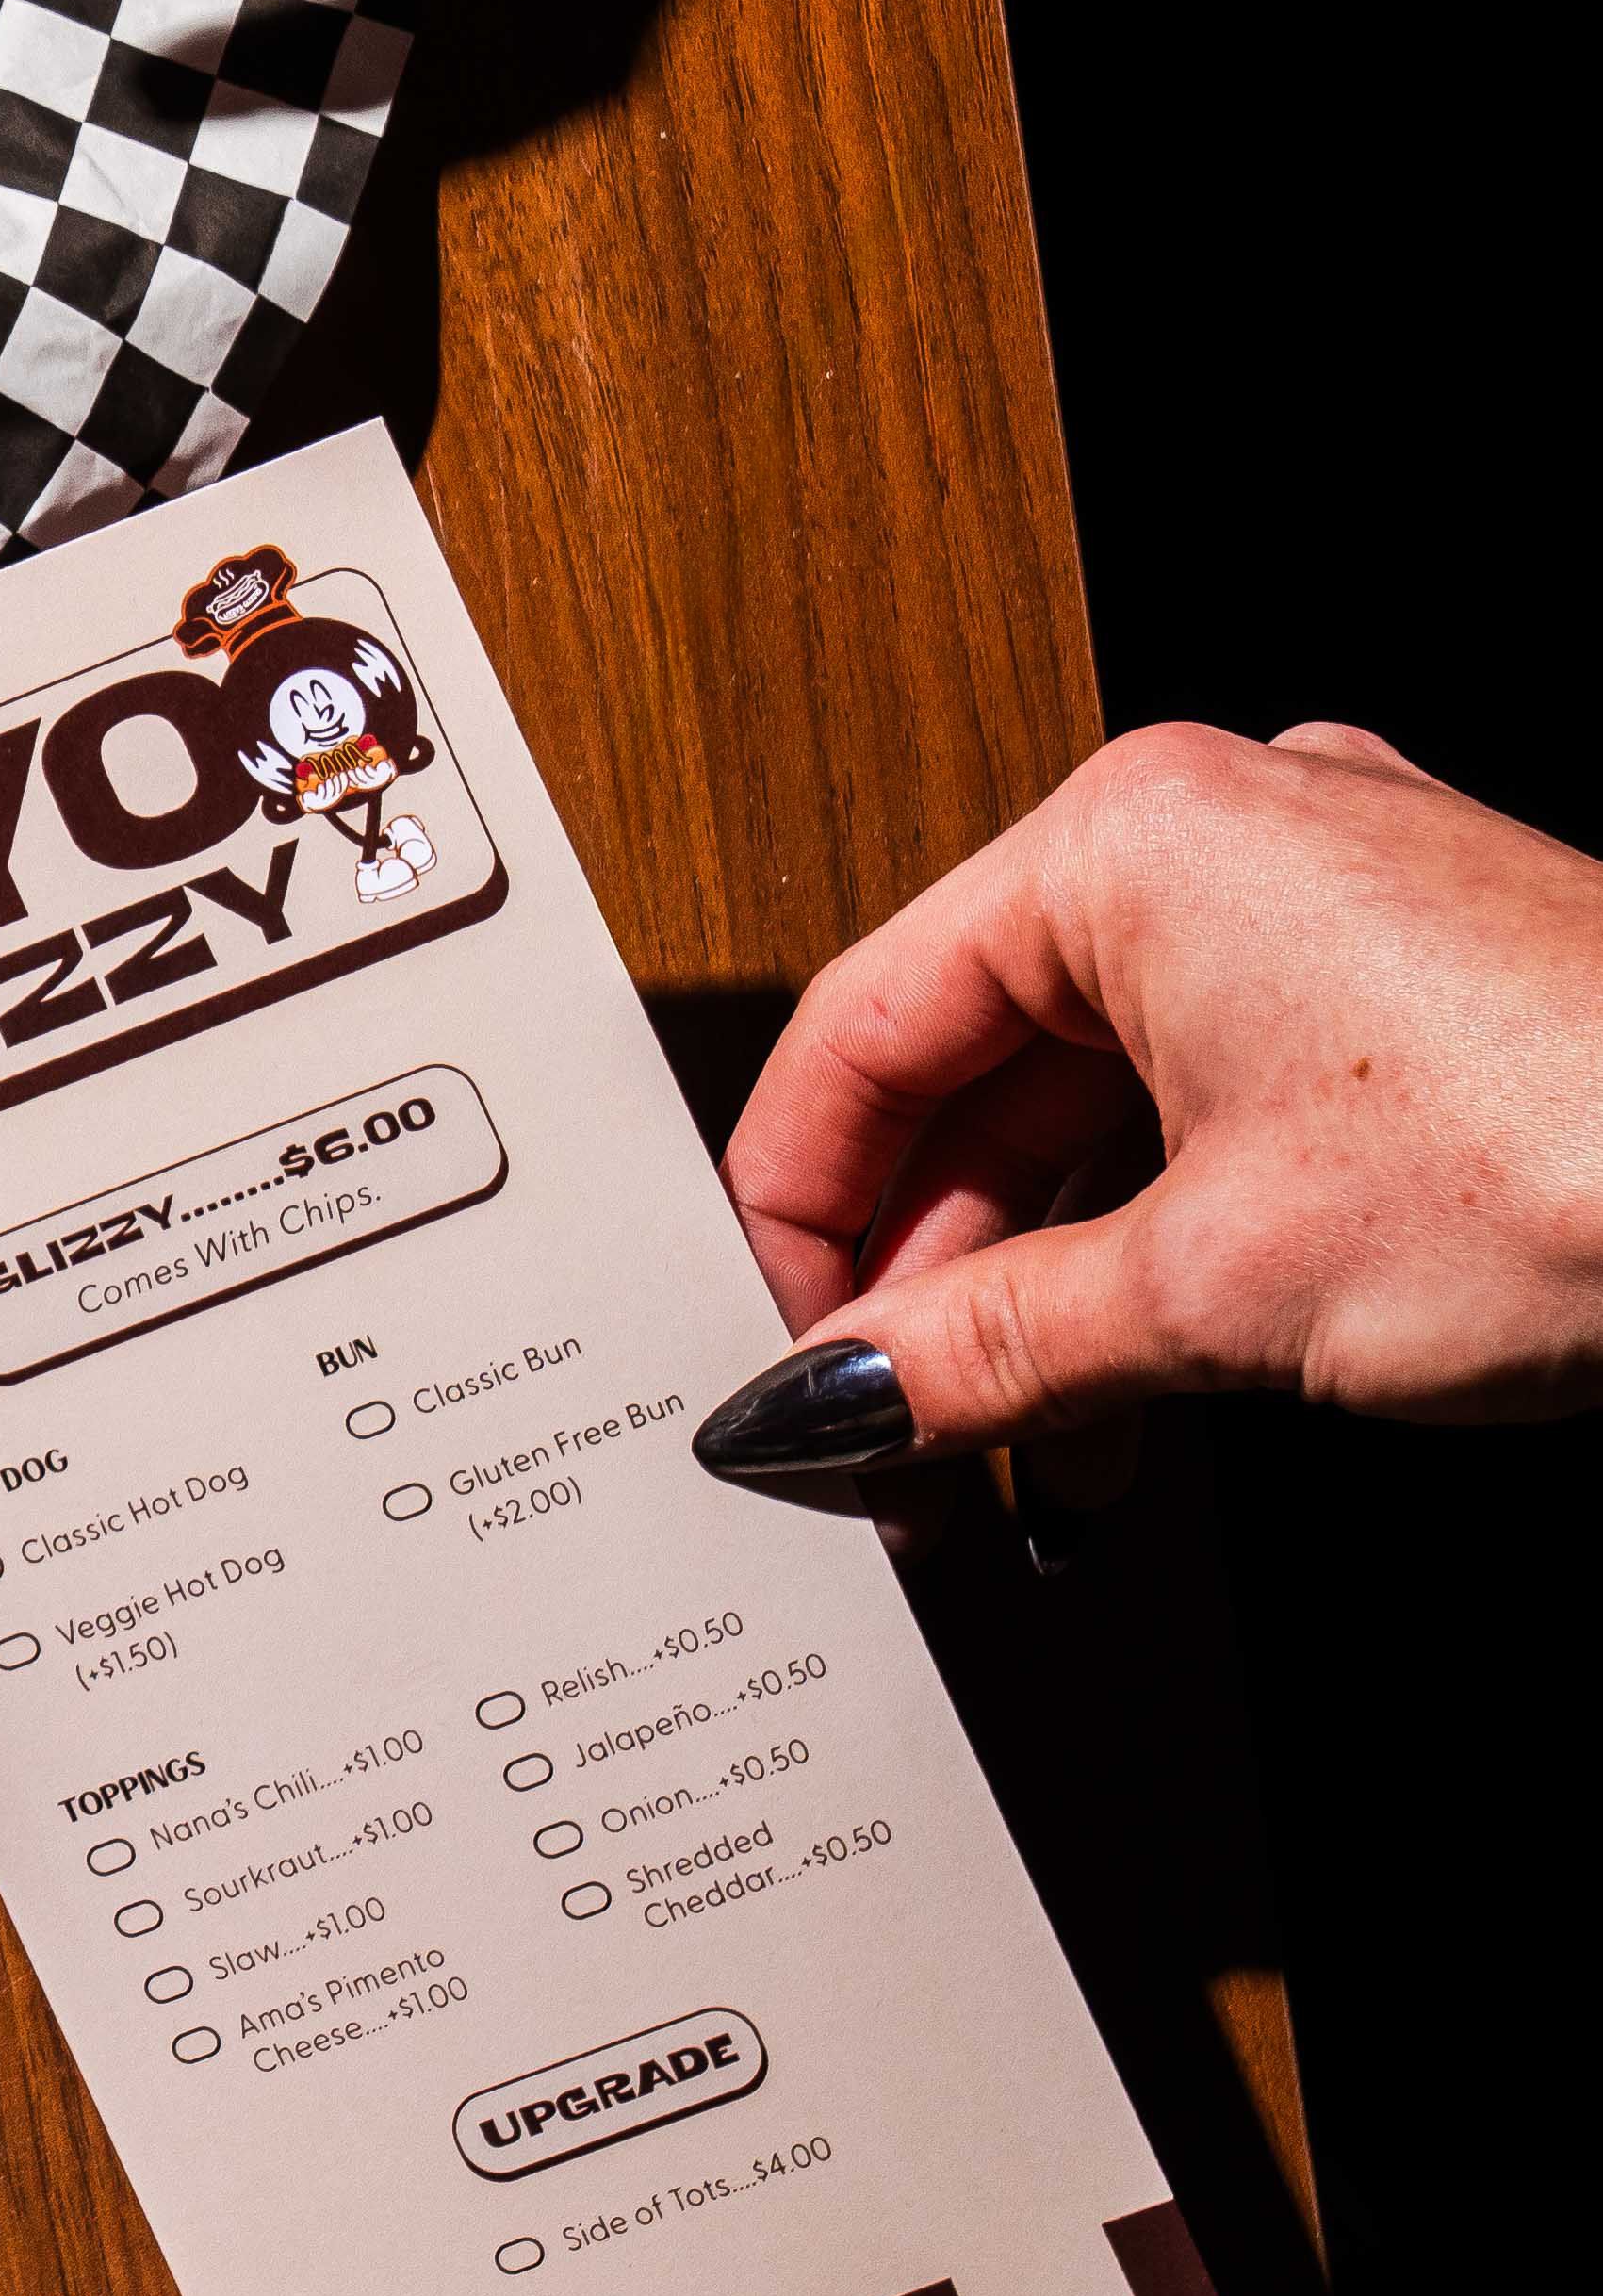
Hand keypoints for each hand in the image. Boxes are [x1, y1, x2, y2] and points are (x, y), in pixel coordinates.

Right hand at [714, 722, 1602, 1477]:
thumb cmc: (1569, 1162)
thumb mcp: (1211, 1289)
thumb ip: (984, 1346)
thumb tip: (831, 1401)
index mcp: (1131, 837)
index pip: (864, 1027)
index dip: (794, 1217)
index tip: (773, 1360)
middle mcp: (1224, 836)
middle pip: (982, 1072)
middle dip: (928, 1281)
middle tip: (889, 1444)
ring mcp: (1332, 910)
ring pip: (1105, 1106)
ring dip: (1046, 1291)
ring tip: (1019, 1459)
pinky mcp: (1418, 997)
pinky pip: (1219, 1111)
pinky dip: (1165, 1249)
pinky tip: (1143, 1396)